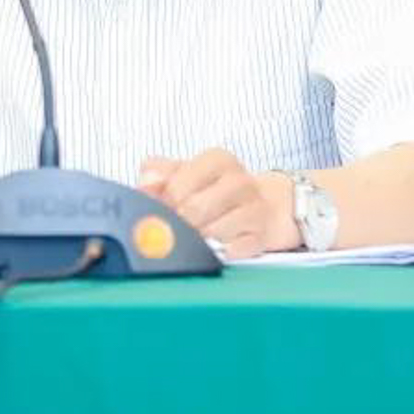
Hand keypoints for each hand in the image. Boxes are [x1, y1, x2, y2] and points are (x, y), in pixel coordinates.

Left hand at [137, 148, 297, 258]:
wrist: (269, 205)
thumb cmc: (218, 190)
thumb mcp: (189, 172)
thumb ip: (160, 173)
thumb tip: (144, 184)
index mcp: (218, 160)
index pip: (178, 184)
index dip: (162, 204)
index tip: (156, 213)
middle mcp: (239, 181)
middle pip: (194, 209)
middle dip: (177, 225)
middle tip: (168, 232)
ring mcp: (254, 208)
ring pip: (213, 232)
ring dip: (197, 241)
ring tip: (192, 240)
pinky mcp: (262, 236)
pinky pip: (234, 250)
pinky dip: (220, 253)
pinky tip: (215, 249)